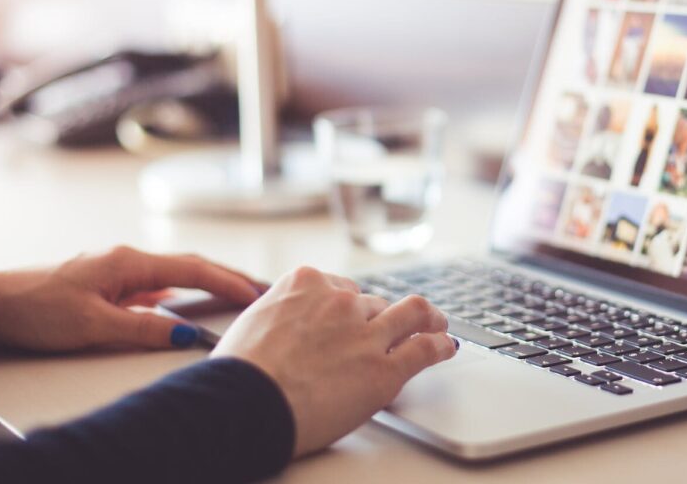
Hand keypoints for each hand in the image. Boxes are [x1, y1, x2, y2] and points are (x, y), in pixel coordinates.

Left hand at [0, 246, 262, 350]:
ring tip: (235, 294)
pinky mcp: (105, 284)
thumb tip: (188, 335)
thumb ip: (144, 329)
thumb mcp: (94, 325)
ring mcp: (116, 270)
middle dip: (227, 276)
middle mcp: (126, 260)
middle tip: (261, 288)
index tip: (257, 294)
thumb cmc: (35, 309)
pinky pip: (154, 285)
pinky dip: (180, 291)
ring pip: (173, 274)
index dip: (228, 282)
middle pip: (190, 264)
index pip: (193, 269)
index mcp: (128, 262)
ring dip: (206, 282)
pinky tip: (184, 304)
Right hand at [211, 266, 455, 456]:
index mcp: (306, 283)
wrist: (245, 403)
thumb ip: (280, 315)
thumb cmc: (239, 373)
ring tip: (437, 325)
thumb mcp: (253, 322)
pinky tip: (446, 347)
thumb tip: (282, 326)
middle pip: (372, 304)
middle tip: (387, 332)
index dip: (350, 306)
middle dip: (378, 319)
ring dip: (426, 319)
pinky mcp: (384, 369)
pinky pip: (425, 349)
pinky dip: (441, 346)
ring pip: (410, 314)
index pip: (342, 287)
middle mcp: (340, 301)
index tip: (356, 315)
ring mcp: (366, 333)